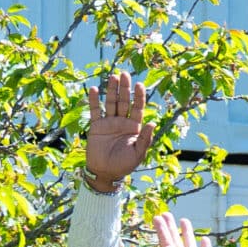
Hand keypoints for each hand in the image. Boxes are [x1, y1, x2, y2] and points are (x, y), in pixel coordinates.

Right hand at [82, 72, 153, 191]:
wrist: (105, 172)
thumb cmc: (124, 165)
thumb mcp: (138, 153)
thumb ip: (145, 138)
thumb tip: (153, 123)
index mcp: (134, 128)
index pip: (137, 108)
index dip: (139, 96)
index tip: (140, 84)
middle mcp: (122, 122)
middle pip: (124, 101)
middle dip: (124, 88)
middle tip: (125, 74)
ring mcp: (109, 123)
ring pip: (110, 103)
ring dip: (111, 90)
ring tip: (113, 77)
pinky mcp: (96, 126)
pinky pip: (95, 111)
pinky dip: (94, 100)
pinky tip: (94, 89)